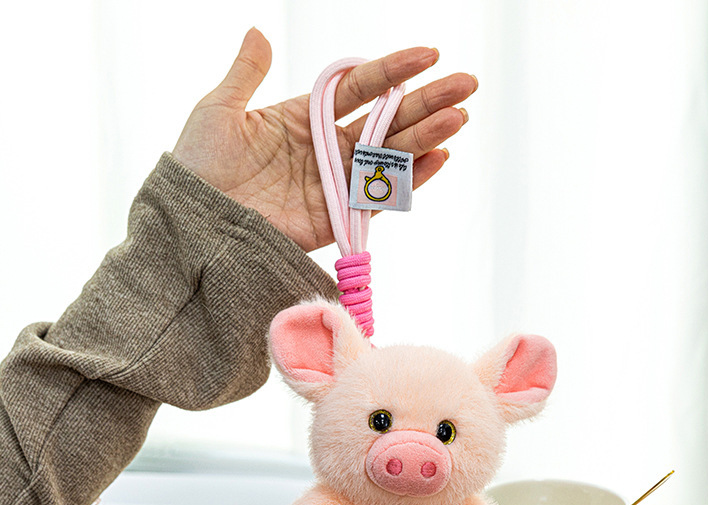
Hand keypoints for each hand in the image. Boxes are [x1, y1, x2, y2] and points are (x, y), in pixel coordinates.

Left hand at [173, 28, 476, 251]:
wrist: (193, 225)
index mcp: (304, 116)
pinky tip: (439, 157)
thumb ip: (246, 73)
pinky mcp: (337, 217)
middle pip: (386, 120)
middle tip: (468, 83)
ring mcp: (334, 183)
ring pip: (390, 156)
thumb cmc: (198, 166)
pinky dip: (411, 179)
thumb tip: (260, 30)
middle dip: (428, 101)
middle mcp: (326, 148)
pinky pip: (380, 196)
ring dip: (427, 136)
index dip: (393, 70)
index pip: (359, 87)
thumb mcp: (219, 109)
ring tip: (461, 117)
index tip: (428, 54)